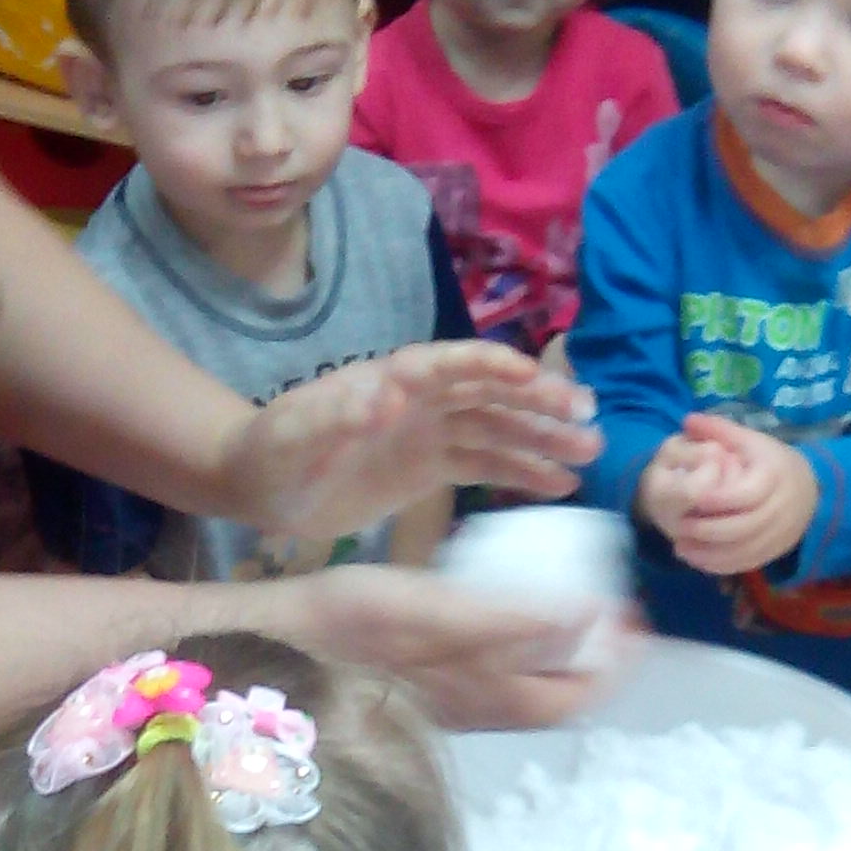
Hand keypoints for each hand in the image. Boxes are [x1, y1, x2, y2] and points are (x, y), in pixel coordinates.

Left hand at [223, 343, 598, 541]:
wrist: (259, 487)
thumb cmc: (271, 453)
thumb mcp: (296, 435)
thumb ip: (337, 415)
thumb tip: (386, 394)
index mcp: (391, 379)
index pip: (450, 363)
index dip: (493, 366)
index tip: (536, 376)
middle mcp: (420, 398)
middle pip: (489, 392)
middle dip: (538, 402)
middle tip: (588, 418)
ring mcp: (430, 431)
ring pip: (498, 428)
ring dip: (543, 438)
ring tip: (591, 453)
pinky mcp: (431, 467)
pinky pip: (486, 464)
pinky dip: (523, 472)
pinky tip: (561, 484)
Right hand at [283, 564, 600, 729]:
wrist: (272, 647)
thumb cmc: (356, 626)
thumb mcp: (444, 615)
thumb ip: (517, 623)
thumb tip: (590, 622)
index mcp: (492, 699)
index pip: (578, 695)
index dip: (615, 661)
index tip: (634, 617)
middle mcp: (477, 710)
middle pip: (555, 694)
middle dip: (591, 657)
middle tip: (608, 607)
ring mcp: (448, 700)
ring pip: (523, 685)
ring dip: (555, 651)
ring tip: (567, 603)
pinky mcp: (419, 682)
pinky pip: (489, 671)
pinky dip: (515, 644)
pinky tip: (501, 607)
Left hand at [643, 417, 817, 576]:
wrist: (811, 487)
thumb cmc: (771, 461)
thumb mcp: (750, 440)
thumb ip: (719, 430)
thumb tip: (687, 419)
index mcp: (775, 477)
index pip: (747, 494)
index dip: (719, 499)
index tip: (694, 499)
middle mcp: (782, 508)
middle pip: (744, 527)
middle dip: (708, 531)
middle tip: (678, 528)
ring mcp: (781, 533)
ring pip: (745, 551)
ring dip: (710, 553)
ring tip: (680, 547)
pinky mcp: (776, 551)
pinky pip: (748, 564)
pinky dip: (720, 565)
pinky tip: (696, 559)